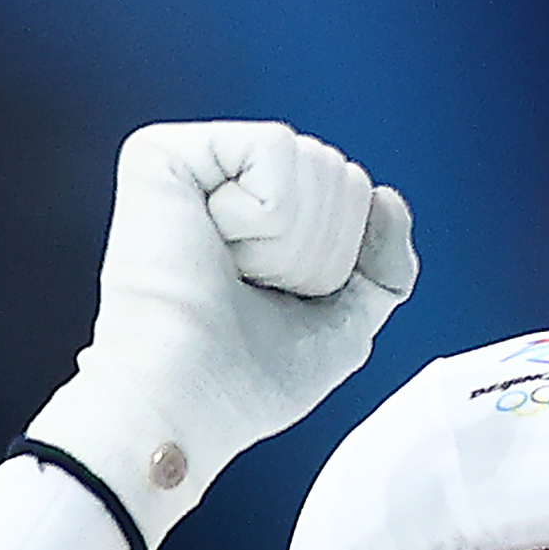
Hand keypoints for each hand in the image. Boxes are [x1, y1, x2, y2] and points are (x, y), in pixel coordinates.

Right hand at [26, 121, 417, 549]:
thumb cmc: (245, 382)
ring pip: (315, 161)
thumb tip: (386, 196)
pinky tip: (218, 244)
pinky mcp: (162, 151)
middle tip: (252, 289)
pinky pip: (275, 148)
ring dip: (291, 241)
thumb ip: (385, 267)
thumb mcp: (345, 325)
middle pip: (341, 176)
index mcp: (256, 217)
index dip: (341, 261)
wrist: (188, 401)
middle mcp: (221, 183)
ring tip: (231, 271)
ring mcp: (191, 163)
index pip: (352, 198)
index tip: (280, 301)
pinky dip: (268, 214)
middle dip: (320, 251)